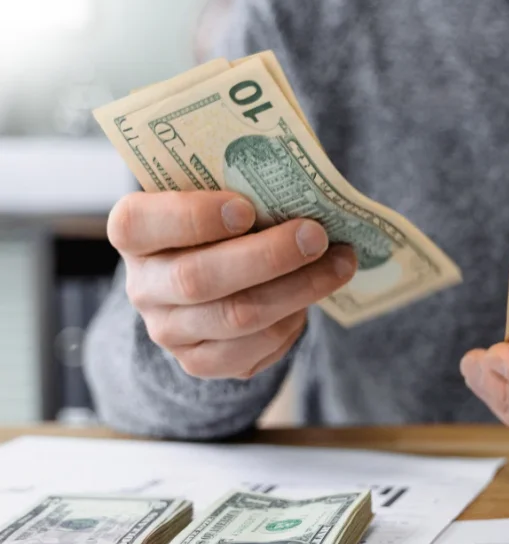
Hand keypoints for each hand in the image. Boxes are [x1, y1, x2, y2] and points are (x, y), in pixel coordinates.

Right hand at [107, 191, 356, 379]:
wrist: (214, 277)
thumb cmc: (223, 220)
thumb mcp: (219, 193)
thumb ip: (243, 185)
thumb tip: (304, 181)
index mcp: (134, 231)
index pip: (139, 224)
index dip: (192, 217)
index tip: (246, 207)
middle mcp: (142, 285)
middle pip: (198, 279)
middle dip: (268, 256)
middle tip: (316, 236)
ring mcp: (169, 330)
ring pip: (236, 317)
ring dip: (298, 289)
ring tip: (339, 263)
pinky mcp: (201, 362)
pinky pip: (252, 350)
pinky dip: (291, 322)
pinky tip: (311, 298)